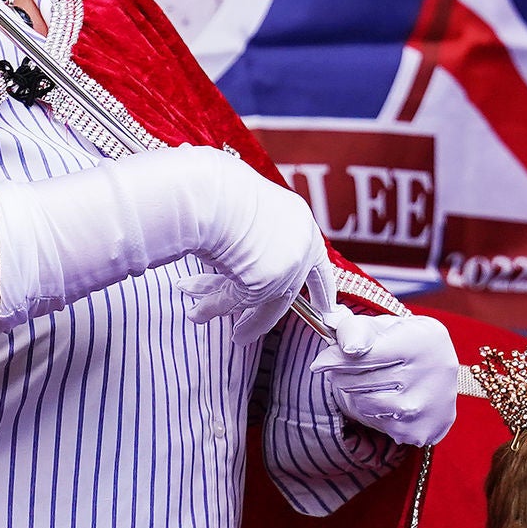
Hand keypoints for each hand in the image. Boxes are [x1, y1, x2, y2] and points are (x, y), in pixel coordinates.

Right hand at [167, 149, 334, 346]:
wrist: (210, 190)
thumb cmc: (220, 191)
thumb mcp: (247, 212)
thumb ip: (253, 236)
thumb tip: (239, 255)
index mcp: (300, 222)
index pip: (319, 263)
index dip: (322, 288)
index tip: (327, 307)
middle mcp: (299, 245)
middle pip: (287, 292)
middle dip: (266, 316)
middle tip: (259, 331)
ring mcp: (285, 265)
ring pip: (265, 303)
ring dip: (246, 321)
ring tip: (234, 337)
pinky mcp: (264, 282)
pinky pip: (236, 300)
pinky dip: (215, 307)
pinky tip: (199, 313)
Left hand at [297, 307, 461, 446]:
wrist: (439, 373)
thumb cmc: (404, 344)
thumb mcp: (384, 327)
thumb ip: (357, 329)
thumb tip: (346, 347)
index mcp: (421, 340)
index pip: (365, 354)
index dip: (335, 359)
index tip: (319, 362)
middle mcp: (429, 374)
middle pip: (360, 381)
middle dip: (342, 375)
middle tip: (344, 370)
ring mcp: (426, 406)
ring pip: (365, 404)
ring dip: (358, 394)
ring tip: (370, 383)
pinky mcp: (420, 431)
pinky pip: (378, 423)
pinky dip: (374, 413)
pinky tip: (387, 401)